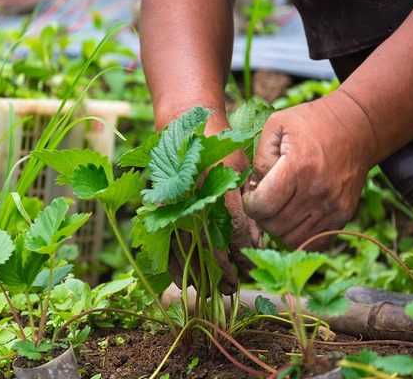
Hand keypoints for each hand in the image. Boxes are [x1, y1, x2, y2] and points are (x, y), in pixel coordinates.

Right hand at [169, 149, 260, 294]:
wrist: (180, 123)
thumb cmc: (216, 143)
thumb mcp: (238, 167)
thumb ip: (245, 204)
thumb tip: (255, 240)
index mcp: (214, 183)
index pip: (233, 229)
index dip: (243, 251)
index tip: (249, 266)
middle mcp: (191, 197)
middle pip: (208, 245)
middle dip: (223, 270)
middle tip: (235, 286)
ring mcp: (171, 203)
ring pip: (185, 250)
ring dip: (201, 274)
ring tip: (216, 289)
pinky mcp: (157, 208)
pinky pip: (164, 244)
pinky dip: (174, 267)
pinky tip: (186, 282)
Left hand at [243, 92, 375, 248]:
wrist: (357, 127)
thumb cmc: (311, 123)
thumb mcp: (276, 125)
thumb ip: (259, 157)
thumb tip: (255, 187)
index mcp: (298, 167)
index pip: (263, 206)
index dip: (249, 203)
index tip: (251, 193)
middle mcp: (318, 191)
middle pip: (275, 225)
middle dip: (261, 216)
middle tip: (263, 200)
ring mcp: (334, 206)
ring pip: (292, 239)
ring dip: (278, 228)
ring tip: (278, 208)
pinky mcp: (344, 215)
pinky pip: (314, 242)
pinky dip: (299, 235)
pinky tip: (294, 217)